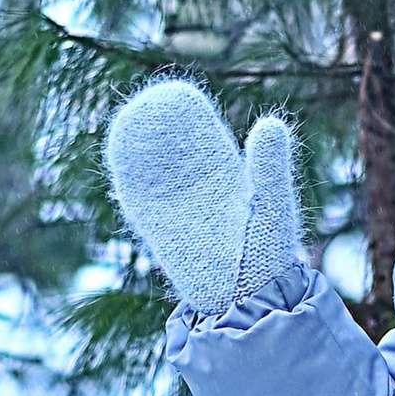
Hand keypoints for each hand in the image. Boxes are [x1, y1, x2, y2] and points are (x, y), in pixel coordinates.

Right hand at [105, 79, 305, 318]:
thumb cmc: (270, 256)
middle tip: (147, 102)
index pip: (204, 143)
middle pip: (173, 155)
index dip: (190, 121)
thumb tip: (271, 123)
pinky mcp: (162, 236)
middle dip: (158, 130)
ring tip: (128, 124)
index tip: (178, 95)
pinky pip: (141, 205)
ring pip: (153, 176)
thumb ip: (270, 168)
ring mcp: (179, 214)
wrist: (250, 299)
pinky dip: (130, 181)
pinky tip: (121, 161)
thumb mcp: (273, 206)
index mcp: (230, 183)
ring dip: (139, 152)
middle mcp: (201, 195)